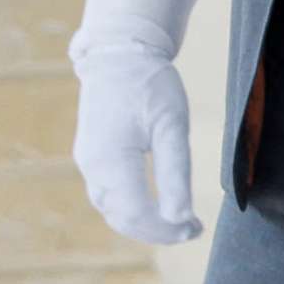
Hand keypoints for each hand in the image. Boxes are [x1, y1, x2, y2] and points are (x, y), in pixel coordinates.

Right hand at [72, 41, 200, 244]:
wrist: (120, 53)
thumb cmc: (151, 86)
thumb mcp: (172, 126)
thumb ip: (175, 174)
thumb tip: (180, 218)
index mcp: (111, 161)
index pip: (136, 215)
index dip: (166, 230)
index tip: (196, 229)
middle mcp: (92, 167)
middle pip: (122, 218)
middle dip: (157, 231)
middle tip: (193, 231)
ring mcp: (87, 162)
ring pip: (112, 209)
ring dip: (143, 222)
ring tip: (179, 222)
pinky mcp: (90, 155)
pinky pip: (108, 194)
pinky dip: (130, 208)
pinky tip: (155, 205)